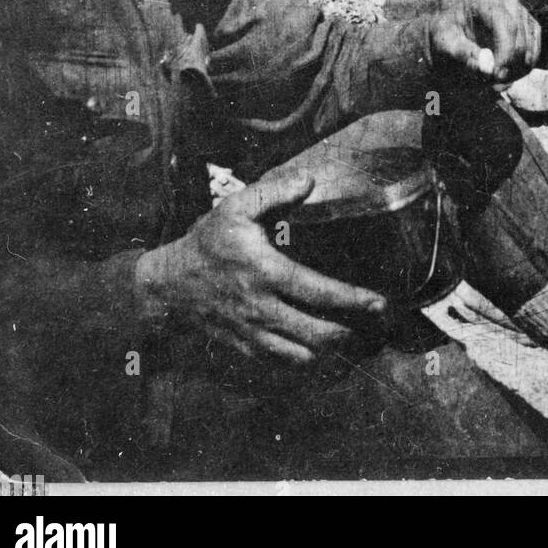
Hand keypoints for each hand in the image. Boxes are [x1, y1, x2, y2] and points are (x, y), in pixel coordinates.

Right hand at [135, 169, 386, 366]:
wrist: (167, 287)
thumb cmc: (206, 243)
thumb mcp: (235, 207)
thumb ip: (274, 191)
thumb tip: (310, 181)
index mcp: (264, 272)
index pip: (316, 291)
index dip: (353, 300)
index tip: (380, 302)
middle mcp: (261, 309)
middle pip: (317, 333)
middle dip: (353, 333)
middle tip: (378, 325)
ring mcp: (254, 335)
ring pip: (304, 358)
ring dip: (335, 353)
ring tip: (359, 339)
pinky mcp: (247, 351)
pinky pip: (285, 366)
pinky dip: (311, 364)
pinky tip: (327, 352)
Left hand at [429, 0, 540, 84]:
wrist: (453, 29)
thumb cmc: (447, 34)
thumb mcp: (445, 44)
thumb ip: (463, 55)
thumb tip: (488, 70)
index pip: (507, 27)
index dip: (506, 54)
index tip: (496, 76)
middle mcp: (508, 1)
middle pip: (520, 40)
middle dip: (510, 66)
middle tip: (495, 84)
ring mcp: (522, 12)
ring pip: (529, 48)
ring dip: (516, 70)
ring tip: (496, 80)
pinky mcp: (530, 25)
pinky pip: (535, 50)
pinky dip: (523, 66)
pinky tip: (506, 73)